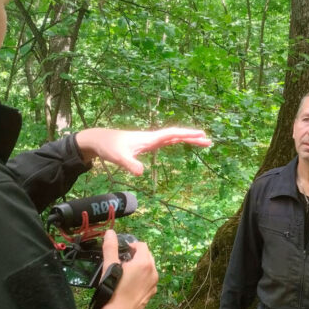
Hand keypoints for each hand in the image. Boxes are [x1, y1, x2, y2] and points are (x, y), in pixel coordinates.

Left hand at [75, 127, 211, 174]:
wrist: (98, 140)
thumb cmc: (108, 147)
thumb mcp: (118, 158)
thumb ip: (130, 164)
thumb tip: (141, 173)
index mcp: (148, 139)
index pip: (171, 134)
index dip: (187, 134)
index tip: (201, 134)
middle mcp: (151, 138)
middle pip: (176, 135)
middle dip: (192, 137)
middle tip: (209, 141)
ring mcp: (149, 141)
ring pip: (172, 138)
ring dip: (186, 139)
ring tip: (201, 141)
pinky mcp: (145, 145)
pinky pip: (165, 141)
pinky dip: (176, 141)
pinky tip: (180, 142)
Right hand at [97, 230, 157, 308]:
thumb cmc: (113, 290)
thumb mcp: (109, 267)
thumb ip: (110, 248)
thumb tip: (110, 232)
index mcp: (144, 263)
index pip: (142, 245)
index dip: (131, 245)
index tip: (121, 250)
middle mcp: (153, 272)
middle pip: (147, 255)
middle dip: (136, 255)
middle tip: (122, 260)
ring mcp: (154, 283)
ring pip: (149, 268)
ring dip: (139, 266)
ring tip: (125, 272)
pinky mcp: (151, 293)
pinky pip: (148, 279)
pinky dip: (142, 277)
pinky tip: (129, 283)